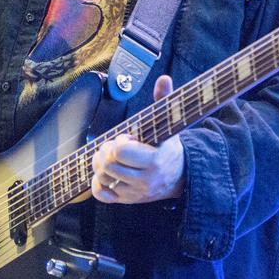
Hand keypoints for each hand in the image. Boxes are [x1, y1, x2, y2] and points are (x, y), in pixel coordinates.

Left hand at [91, 75, 184, 203]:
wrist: (180, 176)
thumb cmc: (168, 146)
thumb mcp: (169, 125)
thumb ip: (164, 101)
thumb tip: (164, 78)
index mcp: (155, 159)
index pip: (121, 151)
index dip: (119, 141)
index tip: (127, 137)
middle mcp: (146, 179)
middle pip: (108, 164)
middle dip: (106, 150)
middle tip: (113, 145)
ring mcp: (136, 192)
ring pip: (103, 177)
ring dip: (99, 163)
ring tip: (109, 155)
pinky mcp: (128, 200)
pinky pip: (102, 195)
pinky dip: (98, 184)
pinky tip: (105, 173)